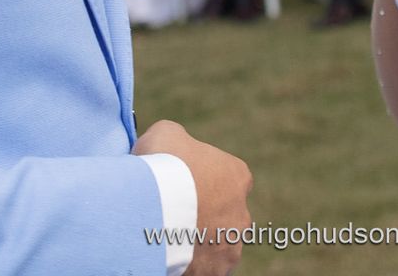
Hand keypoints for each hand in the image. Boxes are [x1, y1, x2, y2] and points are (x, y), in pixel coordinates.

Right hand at [133, 119, 251, 275]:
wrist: (156, 207)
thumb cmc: (162, 165)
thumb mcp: (166, 134)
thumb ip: (177, 140)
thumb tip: (171, 145)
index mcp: (237, 176)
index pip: (229, 177)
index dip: (203, 180)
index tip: (181, 183)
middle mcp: (242, 212)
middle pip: (223, 213)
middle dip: (203, 214)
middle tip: (173, 214)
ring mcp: (231, 244)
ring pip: (217, 243)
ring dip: (198, 241)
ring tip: (169, 238)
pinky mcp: (216, 270)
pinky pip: (206, 267)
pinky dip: (192, 263)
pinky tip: (171, 256)